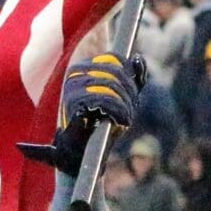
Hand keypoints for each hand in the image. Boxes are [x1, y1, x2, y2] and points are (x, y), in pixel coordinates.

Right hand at [20, 54, 144, 171]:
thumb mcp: (123, 98)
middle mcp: (75, 73)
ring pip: (112, 86)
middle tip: (129, 111)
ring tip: (124, 118)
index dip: (130, 78)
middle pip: (116, 72)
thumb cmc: (102, 123)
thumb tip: (138, 58)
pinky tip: (120, 122)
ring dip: (125, 105)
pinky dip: (119, 112)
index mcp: (83, 67)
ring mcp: (73, 87)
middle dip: (129, 93)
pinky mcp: (74, 103)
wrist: (81, 152)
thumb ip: (133, 78)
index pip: (115, 60)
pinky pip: (105, 101)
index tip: (132, 96)